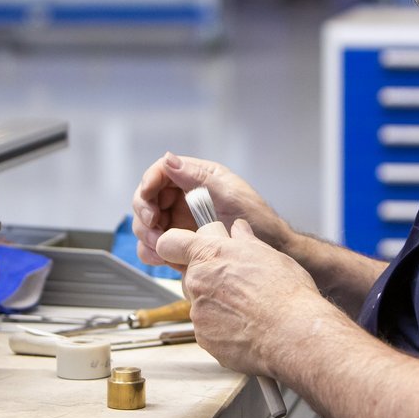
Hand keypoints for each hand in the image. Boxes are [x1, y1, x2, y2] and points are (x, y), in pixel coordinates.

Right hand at [131, 152, 289, 267]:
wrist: (273, 251)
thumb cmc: (259, 221)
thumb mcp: (230, 195)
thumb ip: (198, 178)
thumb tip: (169, 159)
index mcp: (197, 177)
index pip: (160, 173)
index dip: (148, 185)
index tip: (149, 204)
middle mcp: (185, 197)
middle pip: (147, 199)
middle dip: (145, 215)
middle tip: (155, 229)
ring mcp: (181, 220)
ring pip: (147, 224)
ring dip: (146, 236)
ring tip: (160, 248)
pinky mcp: (181, 242)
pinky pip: (156, 245)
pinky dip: (152, 252)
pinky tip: (162, 258)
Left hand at [155, 219, 323, 377]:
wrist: (293, 335)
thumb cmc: (285, 293)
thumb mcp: (269, 255)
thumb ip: (245, 241)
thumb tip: (238, 229)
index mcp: (210, 255)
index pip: (170, 243)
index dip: (177, 246)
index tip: (187, 250)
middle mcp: (197, 282)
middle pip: (189, 276)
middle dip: (207, 278)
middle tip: (236, 284)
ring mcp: (198, 313)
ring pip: (200, 305)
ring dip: (217, 306)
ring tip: (249, 311)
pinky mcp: (204, 339)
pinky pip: (208, 330)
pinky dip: (223, 329)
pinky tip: (248, 329)